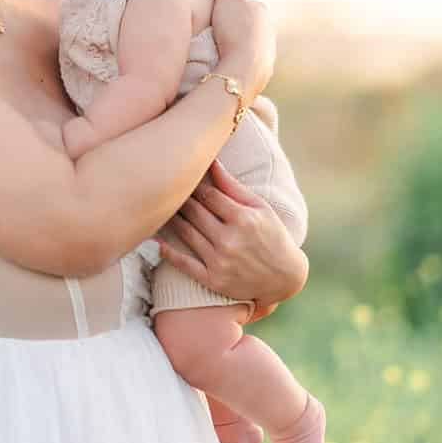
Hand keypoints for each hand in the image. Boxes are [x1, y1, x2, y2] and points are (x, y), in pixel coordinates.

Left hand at [155, 158, 308, 307]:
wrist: (285, 278)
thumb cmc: (273, 236)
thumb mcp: (260, 208)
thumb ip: (233, 187)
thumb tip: (212, 162)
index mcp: (243, 218)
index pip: (208, 195)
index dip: (193, 184)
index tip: (181, 175)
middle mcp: (230, 240)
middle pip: (194, 212)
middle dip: (179, 199)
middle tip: (163, 187)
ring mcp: (221, 262)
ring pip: (186, 234)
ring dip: (170, 219)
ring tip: (157, 207)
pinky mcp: (214, 280)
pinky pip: (184, 264)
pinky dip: (168, 252)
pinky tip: (156, 241)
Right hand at [207, 0, 275, 102]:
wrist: (244, 68)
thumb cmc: (235, 30)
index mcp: (261, 10)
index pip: (242, 2)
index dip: (225, 5)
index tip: (212, 12)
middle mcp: (270, 30)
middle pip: (246, 24)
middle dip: (233, 26)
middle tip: (213, 31)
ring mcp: (268, 52)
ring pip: (249, 43)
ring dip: (236, 45)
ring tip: (219, 50)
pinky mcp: (264, 72)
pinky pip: (247, 61)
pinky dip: (238, 60)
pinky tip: (227, 63)